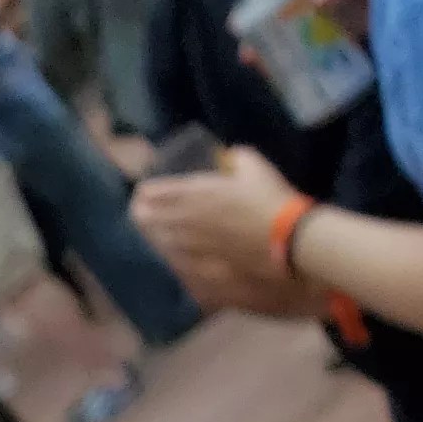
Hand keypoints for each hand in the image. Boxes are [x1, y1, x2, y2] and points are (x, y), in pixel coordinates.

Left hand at [134, 148, 306, 310]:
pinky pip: (177, 262)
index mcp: (197, 192)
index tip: (142, 193)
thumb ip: (238, 158)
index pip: (157, 191)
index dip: (146, 192)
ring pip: (160, 241)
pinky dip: (171, 257)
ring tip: (151, 233)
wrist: (284, 239)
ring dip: (153, 235)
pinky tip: (171, 256)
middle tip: (138, 213)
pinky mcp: (201, 266)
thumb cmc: (271, 199)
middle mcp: (187, 219)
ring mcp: (192, 245)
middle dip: (141, 214)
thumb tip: (230, 155)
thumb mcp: (255, 168)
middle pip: (150, 217)